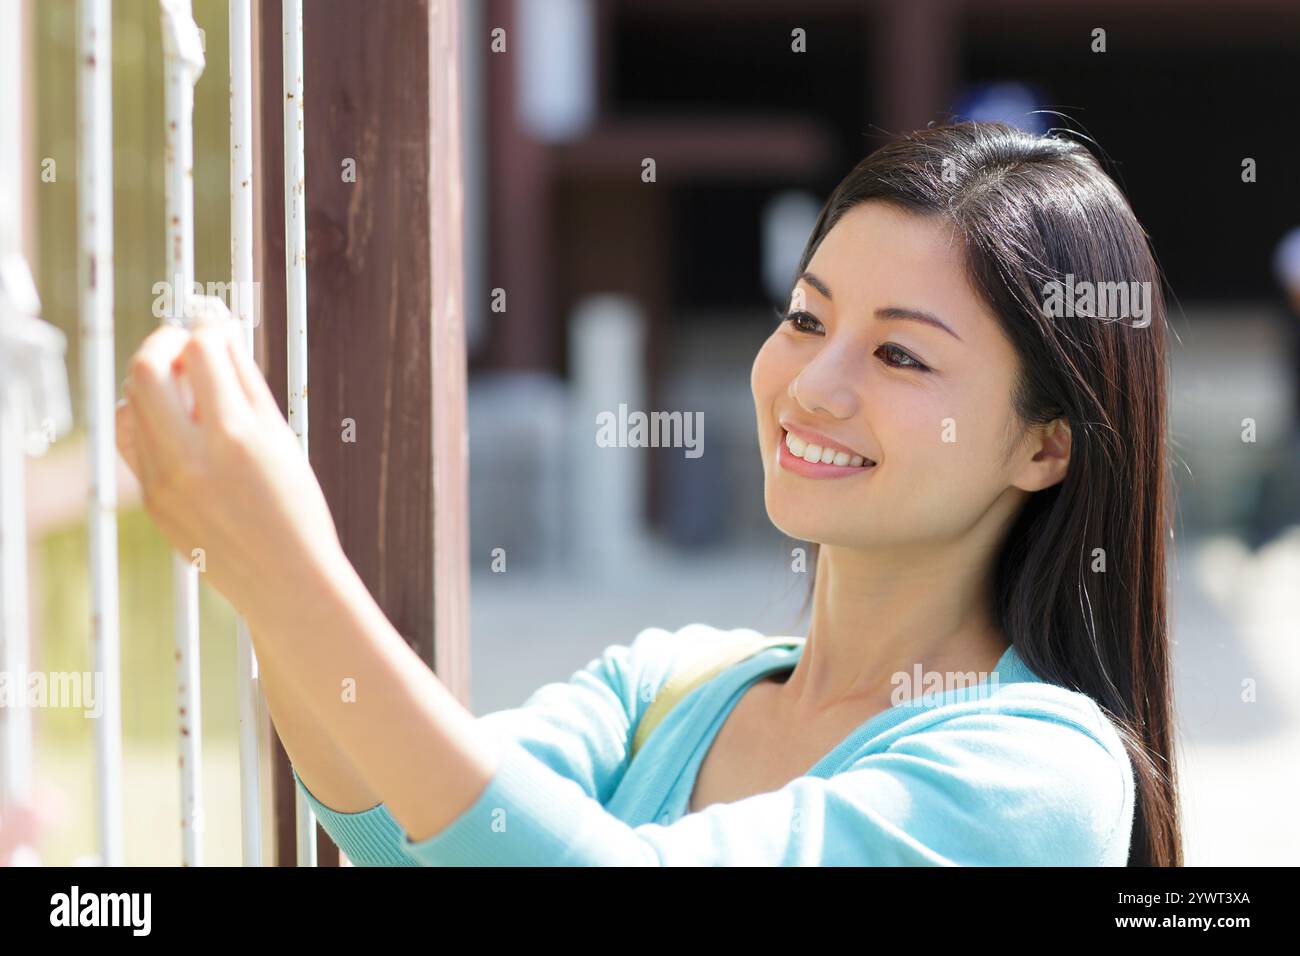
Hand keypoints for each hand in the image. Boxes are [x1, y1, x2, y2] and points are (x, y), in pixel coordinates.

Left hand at [116, 310, 345, 621]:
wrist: (284, 581)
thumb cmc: (296, 508)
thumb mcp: (281, 439)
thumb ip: (246, 382)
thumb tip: (219, 332)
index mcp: (236, 437)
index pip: (202, 352)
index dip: (208, 328)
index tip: (216, 326)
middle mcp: (191, 458)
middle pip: (147, 369)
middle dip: (164, 343)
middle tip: (186, 345)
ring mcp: (162, 481)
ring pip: (130, 404)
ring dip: (154, 382)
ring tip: (185, 389)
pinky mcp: (150, 500)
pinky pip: (133, 441)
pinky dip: (149, 420)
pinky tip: (177, 425)